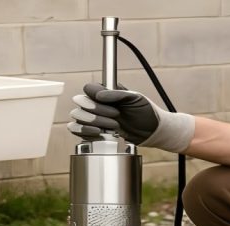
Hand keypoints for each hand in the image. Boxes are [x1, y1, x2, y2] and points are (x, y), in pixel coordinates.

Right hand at [67, 83, 194, 152]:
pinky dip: (84, 132)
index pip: (88, 89)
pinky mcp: (94, 132)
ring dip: (94, 122)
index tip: (112, 106)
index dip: (95, 97)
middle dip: (97, 112)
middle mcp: (96, 104)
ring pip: (78, 117)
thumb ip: (117, 94)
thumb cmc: (146, 111)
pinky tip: (99, 133)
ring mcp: (94, 118)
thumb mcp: (136, 98)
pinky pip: (77, 131)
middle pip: (81, 104)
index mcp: (105, 92)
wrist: (152, 131)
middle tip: (117, 117)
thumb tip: (99, 95)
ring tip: (113, 127)